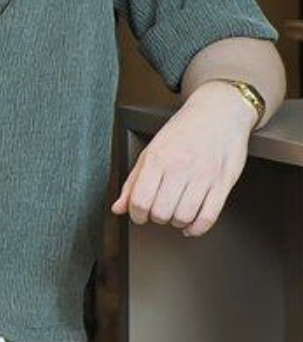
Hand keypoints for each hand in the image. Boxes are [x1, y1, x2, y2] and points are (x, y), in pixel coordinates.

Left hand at [114, 84, 256, 235]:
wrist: (218, 113)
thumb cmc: (183, 131)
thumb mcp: (151, 151)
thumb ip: (133, 181)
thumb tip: (118, 208)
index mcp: (158, 158)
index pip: (139, 200)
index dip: (136, 214)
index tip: (139, 215)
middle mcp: (180, 167)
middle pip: (161, 212)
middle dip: (156, 218)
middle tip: (158, 212)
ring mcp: (204, 176)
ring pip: (184, 217)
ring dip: (176, 223)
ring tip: (175, 214)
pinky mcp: (224, 182)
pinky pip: (209, 216)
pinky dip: (197, 228)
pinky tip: (191, 224)